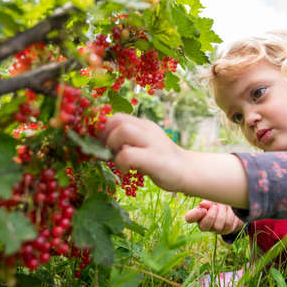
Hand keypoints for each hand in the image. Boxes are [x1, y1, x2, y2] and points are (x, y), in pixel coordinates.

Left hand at [98, 113, 248, 207]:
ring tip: (116, 158)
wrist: (188, 171)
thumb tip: (99, 144)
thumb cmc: (161, 161)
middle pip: (116, 119)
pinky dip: (120, 162)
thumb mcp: (143, 145)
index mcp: (143, 125)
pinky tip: (126, 170)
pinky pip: (128, 155)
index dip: (102, 127)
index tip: (100, 142)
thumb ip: (126, 141)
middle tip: (107, 151)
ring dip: (112, 145)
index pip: (116, 116)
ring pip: (122, 131)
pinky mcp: (154, 159)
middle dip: (104, 135)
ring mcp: (152, 143)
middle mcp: (147, 129)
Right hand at [184, 200, 244, 234]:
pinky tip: (228, 210)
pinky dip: (229, 214)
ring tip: (223, 205)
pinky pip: (227, 223)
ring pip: (217, 226)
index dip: (194, 215)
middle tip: (215, 206)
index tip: (203, 209)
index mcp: (197, 215)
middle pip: (203, 227)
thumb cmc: (217, 202)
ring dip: (221, 212)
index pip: (189, 218)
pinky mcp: (225, 230)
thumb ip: (206, 202)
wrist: (230, 207)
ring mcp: (215, 229)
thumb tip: (202, 204)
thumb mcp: (211, 200)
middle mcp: (204, 225)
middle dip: (211, 215)